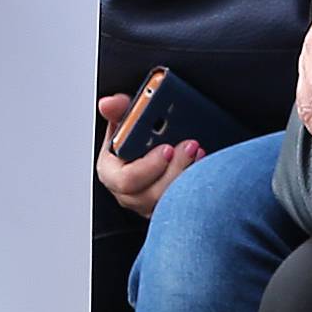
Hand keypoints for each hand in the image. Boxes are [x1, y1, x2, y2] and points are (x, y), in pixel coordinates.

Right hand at [96, 94, 203, 220]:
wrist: (149, 147)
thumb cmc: (133, 139)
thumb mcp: (123, 121)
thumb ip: (118, 110)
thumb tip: (109, 104)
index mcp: (111, 172)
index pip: (126, 179)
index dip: (148, 166)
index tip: (167, 148)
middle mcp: (128, 193)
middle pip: (151, 194)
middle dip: (174, 170)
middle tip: (189, 147)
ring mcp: (149, 204)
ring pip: (169, 201)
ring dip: (187, 175)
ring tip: (197, 151)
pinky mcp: (168, 207)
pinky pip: (183, 203)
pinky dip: (195, 183)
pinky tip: (202, 163)